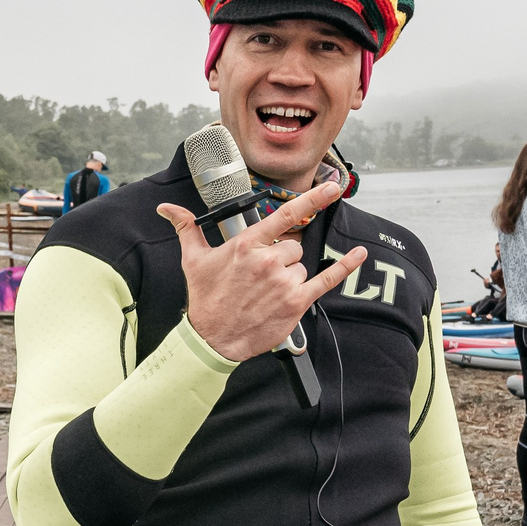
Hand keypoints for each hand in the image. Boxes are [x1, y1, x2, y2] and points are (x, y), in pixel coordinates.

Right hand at [155, 179, 365, 361]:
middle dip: (281, 259)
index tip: (331, 187)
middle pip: (293, 247)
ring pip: (302, 267)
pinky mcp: (296, 303)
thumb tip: (168, 209)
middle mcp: (268, 261)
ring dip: (290, 276)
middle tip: (260, 277)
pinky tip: (358, 255)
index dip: (312, 198)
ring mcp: (284, 282)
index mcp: (247, 245)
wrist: (212, 339)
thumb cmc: (205, 299)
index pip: (285, 215)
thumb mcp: (194, 260)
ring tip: (267, 292)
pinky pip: (326, 280)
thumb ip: (187, 229)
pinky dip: (344, 267)